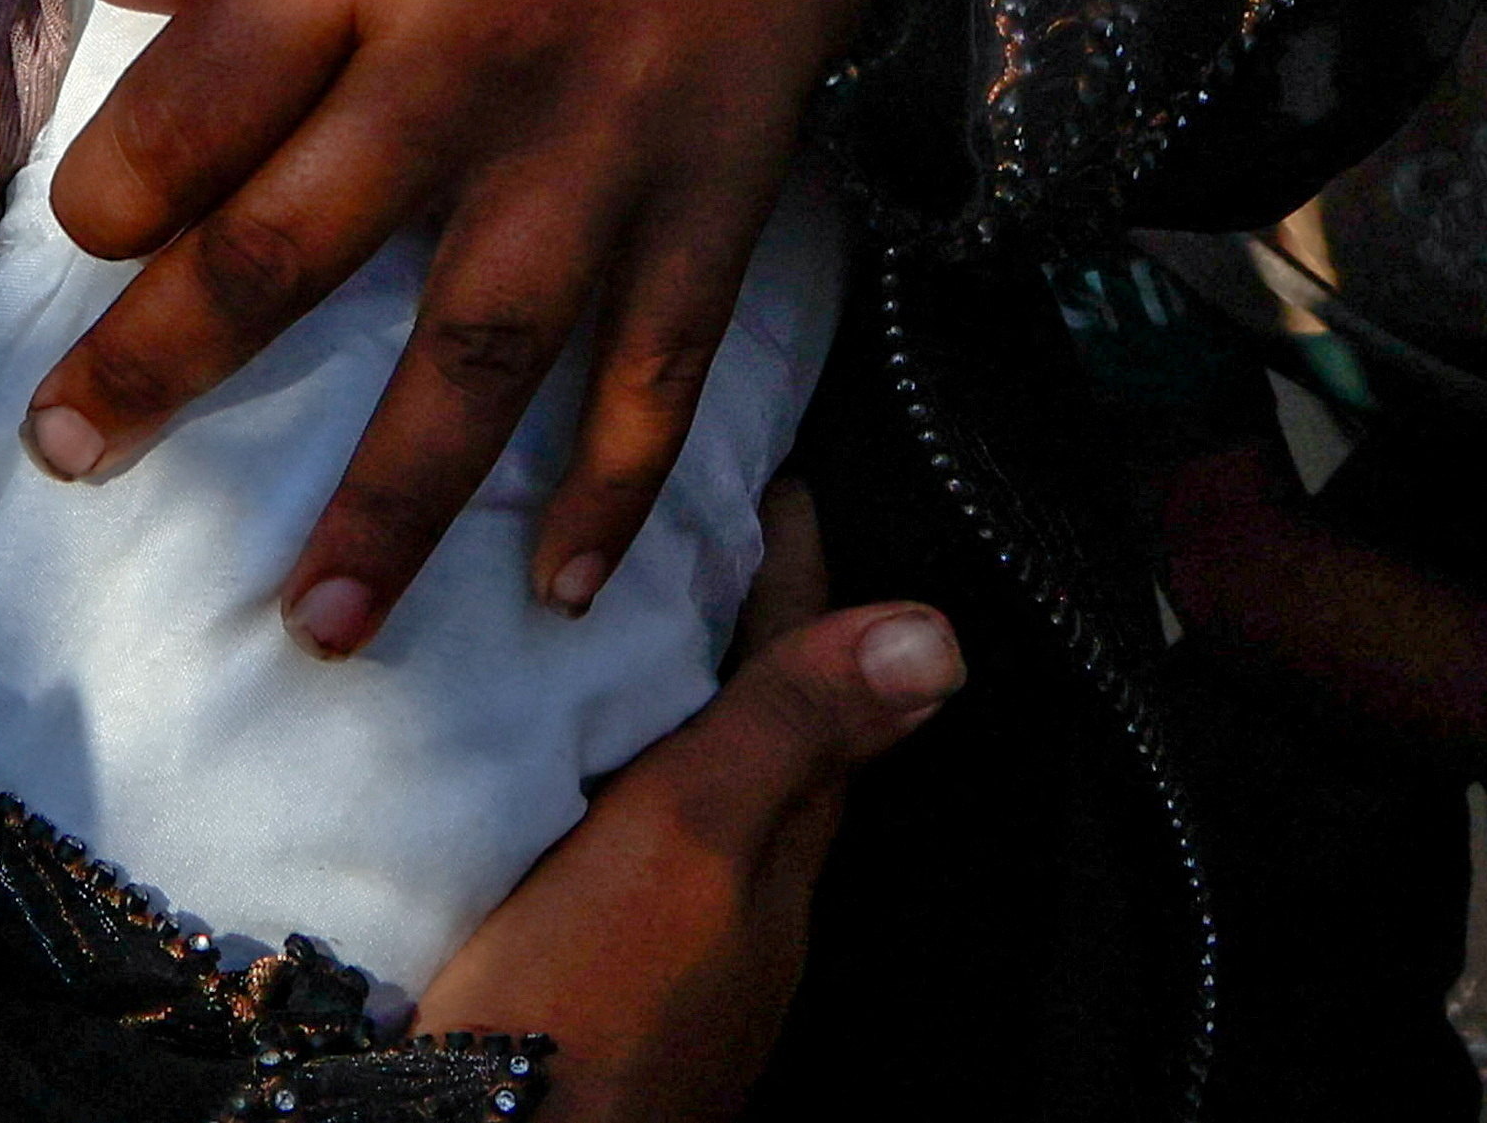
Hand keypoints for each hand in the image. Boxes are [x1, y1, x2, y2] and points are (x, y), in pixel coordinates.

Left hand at [31, 0, 932, 650]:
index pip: (196, 102)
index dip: (112, 191)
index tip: (84, 238)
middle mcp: (475, 48)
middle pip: (291, 246)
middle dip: (166, 368)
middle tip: (74, 460)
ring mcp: (609, 134)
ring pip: (474, 349)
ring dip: (390, 499)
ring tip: (319, 626)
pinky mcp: (722, 183)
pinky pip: (662, 360)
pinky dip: (617, 480)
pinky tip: (564, 586)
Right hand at [421, 483, 959, 1114]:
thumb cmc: (592, 1007)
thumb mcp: (691, 844)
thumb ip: (790, 735)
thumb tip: (946, 636)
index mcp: (777, 852)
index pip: (810, 681)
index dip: (794, 576)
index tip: (772, 479)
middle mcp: (740, 901)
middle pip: (761, 734)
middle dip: (733, 629)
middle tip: (686, 529)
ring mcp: (670, 947)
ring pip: (690, 793)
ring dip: (664, 706)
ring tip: (609, 623)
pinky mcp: (588, 974)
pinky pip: (613, 842)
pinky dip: (596, 779)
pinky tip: (540, 769)